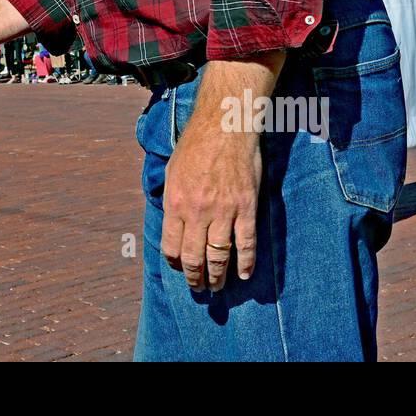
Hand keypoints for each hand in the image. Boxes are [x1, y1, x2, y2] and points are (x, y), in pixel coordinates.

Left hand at [159, 59, 282, 293]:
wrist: (224, 126)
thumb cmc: (195, 144)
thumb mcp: (172, 170)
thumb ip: (170, 197)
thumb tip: (169, 220)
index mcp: (175, 202)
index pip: (172, 246)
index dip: (176, 264)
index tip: (181, 270)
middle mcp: (196, 211)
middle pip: (194, 257)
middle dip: (196, 279)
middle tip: (199, 289)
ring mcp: (223, 211)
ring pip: (219, 256)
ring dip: (218, 277)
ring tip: (218, 287)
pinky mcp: (246, 207)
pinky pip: (246, 243)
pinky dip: (246, 263)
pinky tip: (244, 274)